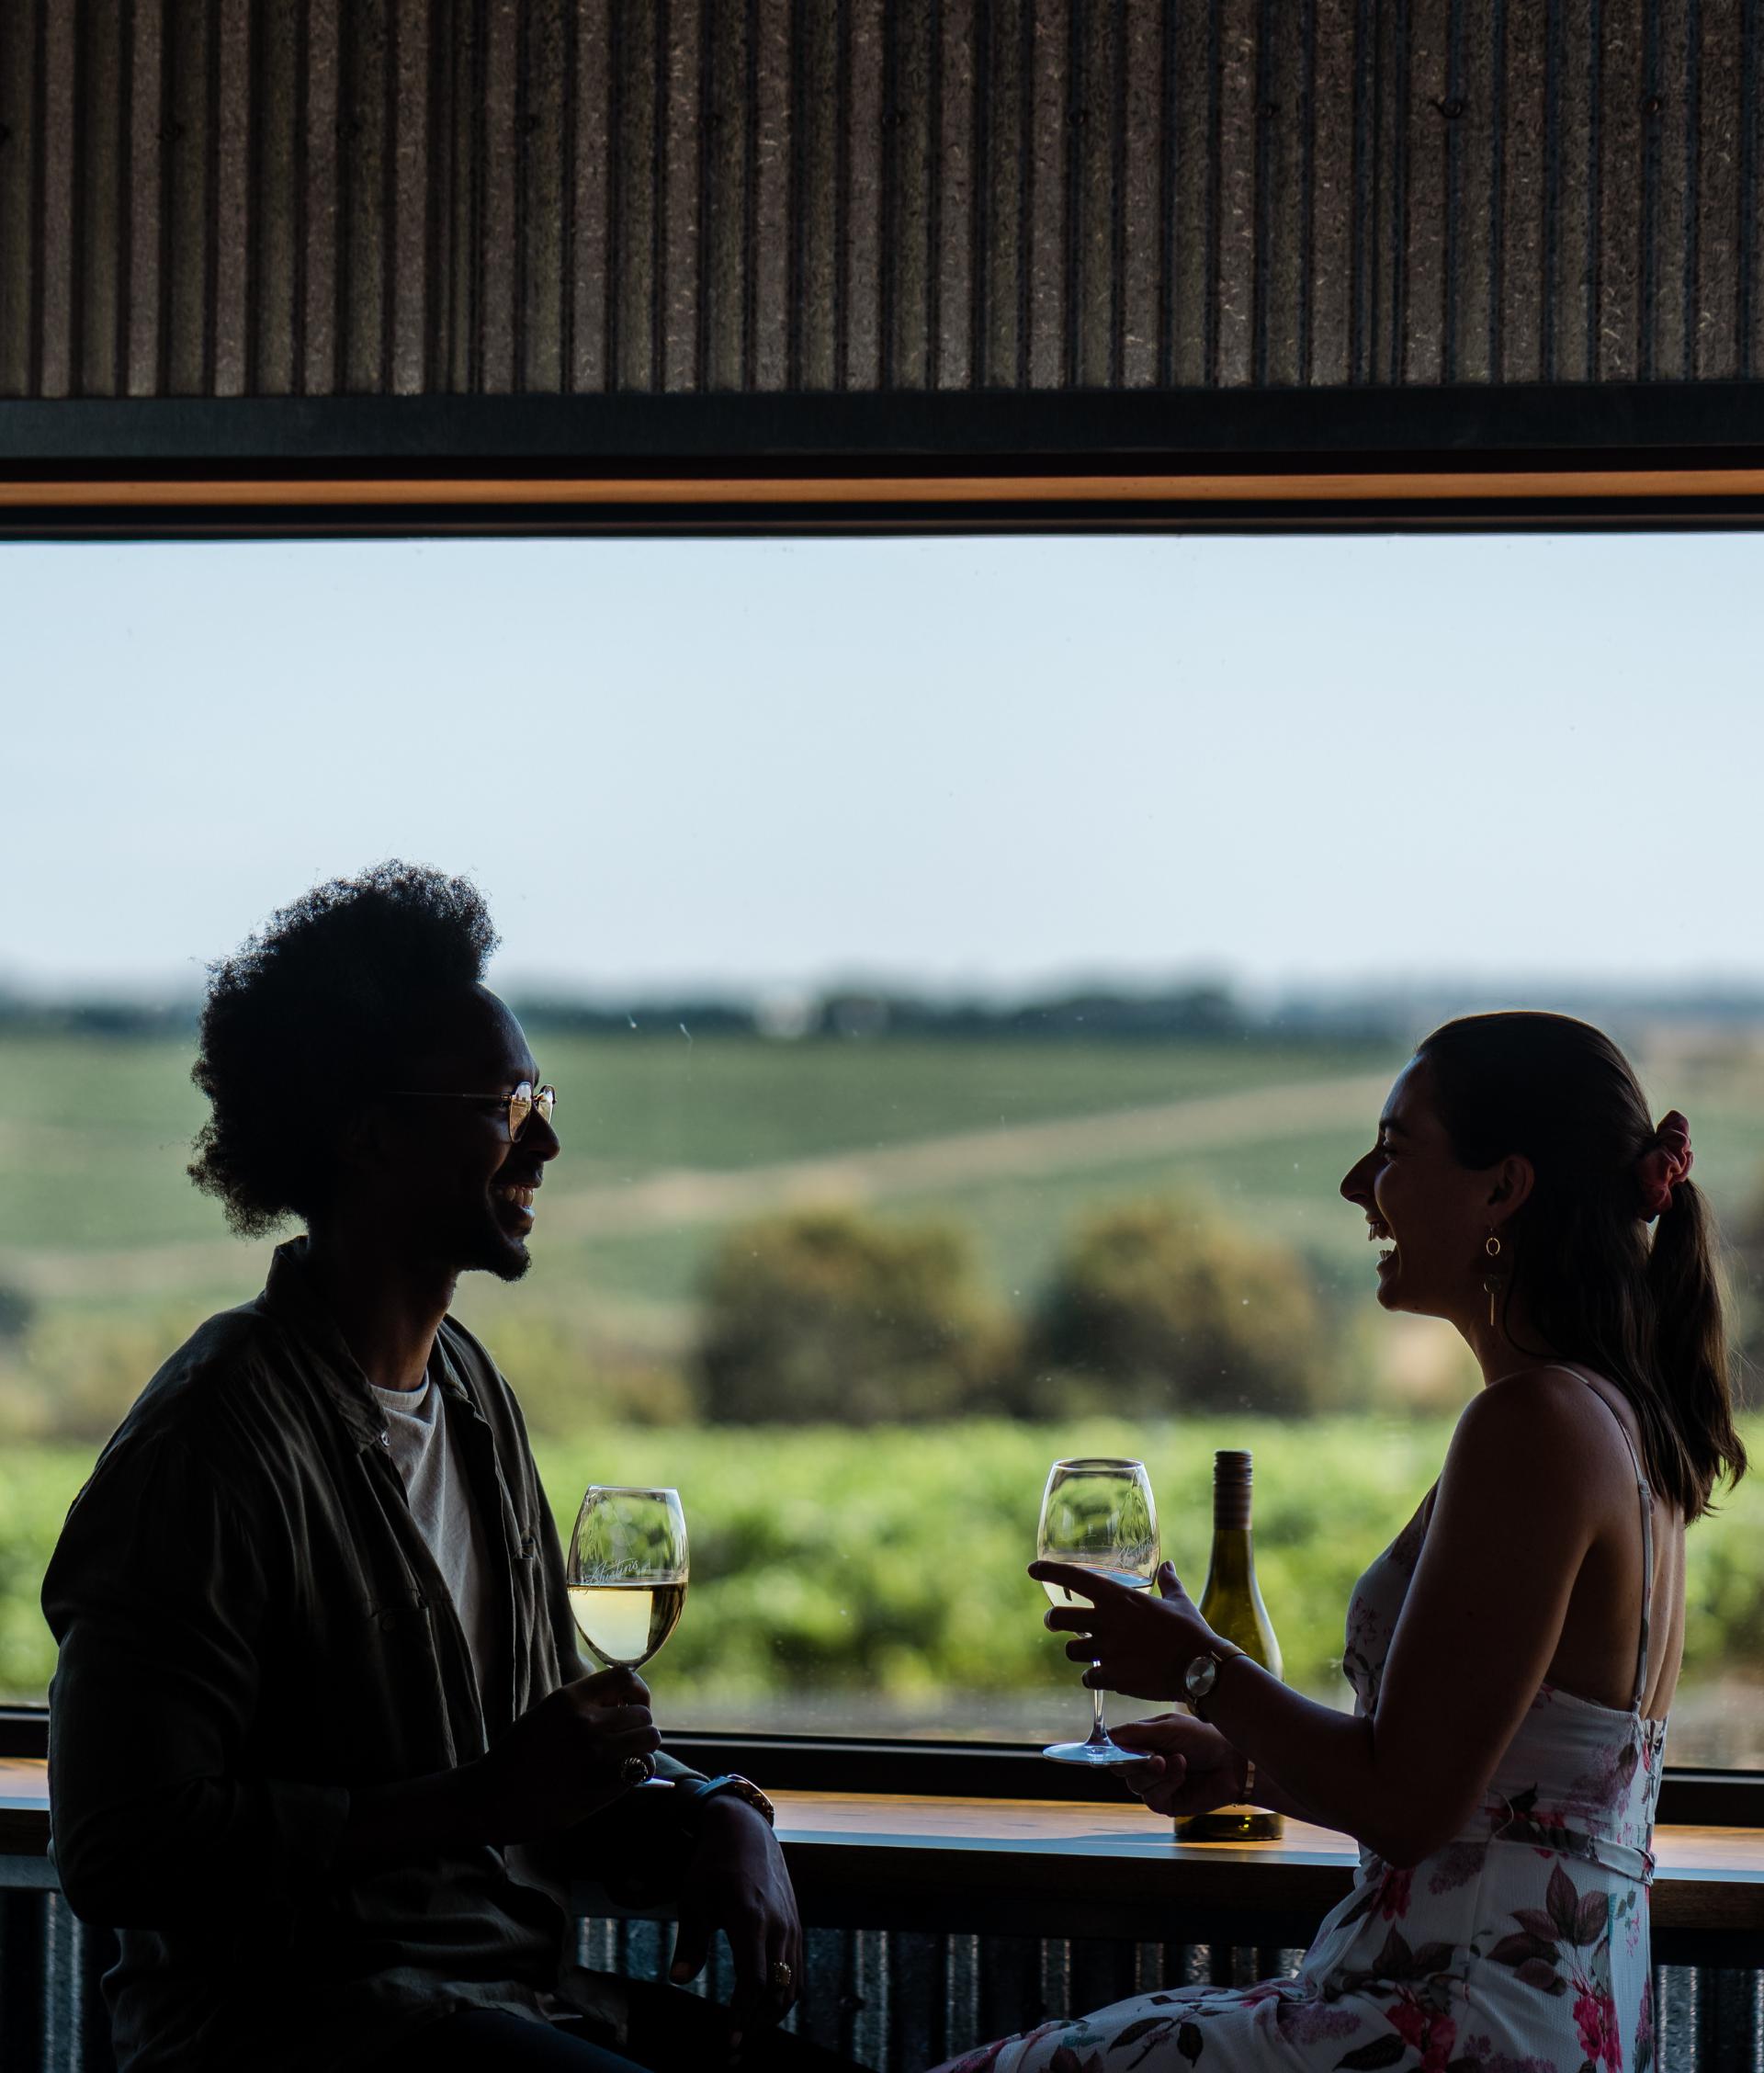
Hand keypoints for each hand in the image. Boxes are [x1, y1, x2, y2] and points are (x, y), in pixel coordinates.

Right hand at [468, 1668, 659, 1841]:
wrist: (492, 1798)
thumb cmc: (517, 1756)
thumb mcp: (546, 1713)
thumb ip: (582, 1705)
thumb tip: (621, 1704)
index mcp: (570, 1699)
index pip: (625, 1677)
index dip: (637, 1691)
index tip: (630, 1705)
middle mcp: (586, 1722)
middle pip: (643, 1713)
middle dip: (639, 1725)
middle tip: (624, 1739)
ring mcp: (597, 1754)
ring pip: (649, 1739)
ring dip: (643, 1748)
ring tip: (626, 1757)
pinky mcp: (602, 1785)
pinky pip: (643, 1768)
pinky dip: (638, 1771)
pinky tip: (621, 1776)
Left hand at [670, 1799, 801, 2056]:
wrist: (746, 1829)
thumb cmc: (712, 1864)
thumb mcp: (693, 1898)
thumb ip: (689, 1941)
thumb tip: (679, 1981)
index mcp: (750, 1917)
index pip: (754, 1980)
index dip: (742, 2015)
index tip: (729, 2041)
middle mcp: (777, 1923)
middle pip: (777, 1990)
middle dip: (758, 2024)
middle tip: (735, 2046)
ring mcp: (791, 1923)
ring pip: (792, 1983)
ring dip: (773, 2013)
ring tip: (749, 2031)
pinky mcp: (795, 1922)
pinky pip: (796, 1968)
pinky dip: (784, 1993)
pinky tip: (764, 2005)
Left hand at [1030, 1558, 1214, 1700]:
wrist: (1200, 1667)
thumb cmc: (1191, 1631)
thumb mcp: (1179, 1601)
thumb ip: (1168, 1582)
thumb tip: (1167, 1564)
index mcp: (1119, 1598)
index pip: (1074, 1578)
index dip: (1049, 1572)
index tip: (1032, 1569)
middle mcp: (1107, 1621)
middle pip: (1056, 1618)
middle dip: (1052, 1620)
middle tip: (1055, 1622)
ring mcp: (1107, 1650)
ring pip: (1071, 1650)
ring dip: (1077, 1651)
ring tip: (1091, 1653)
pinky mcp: (1112, 1677)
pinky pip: (1088, 1678)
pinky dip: (1093, 1678)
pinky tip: (1105, 1677)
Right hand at [1110, 1713, 1249, 1818]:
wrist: (1230, 1762)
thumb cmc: (1202, 1738)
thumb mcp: (1168, 1727)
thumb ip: (1137, 1732)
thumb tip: (1108, 1735)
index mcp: (1143, 1742)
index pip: (1116, 1747)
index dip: (1111, 1749)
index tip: (1110, 1748)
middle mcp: (1145, 1764)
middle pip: (1120, 1768)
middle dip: (1134, 1761)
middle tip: (1153, 1755)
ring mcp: (1155, 1784)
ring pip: (1134, 1783)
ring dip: (1155, 1771)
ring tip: (1179, 1760)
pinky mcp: (1166, 1803)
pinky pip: (1151, 1797)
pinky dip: (1166, 1783)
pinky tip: (1181, 1773)